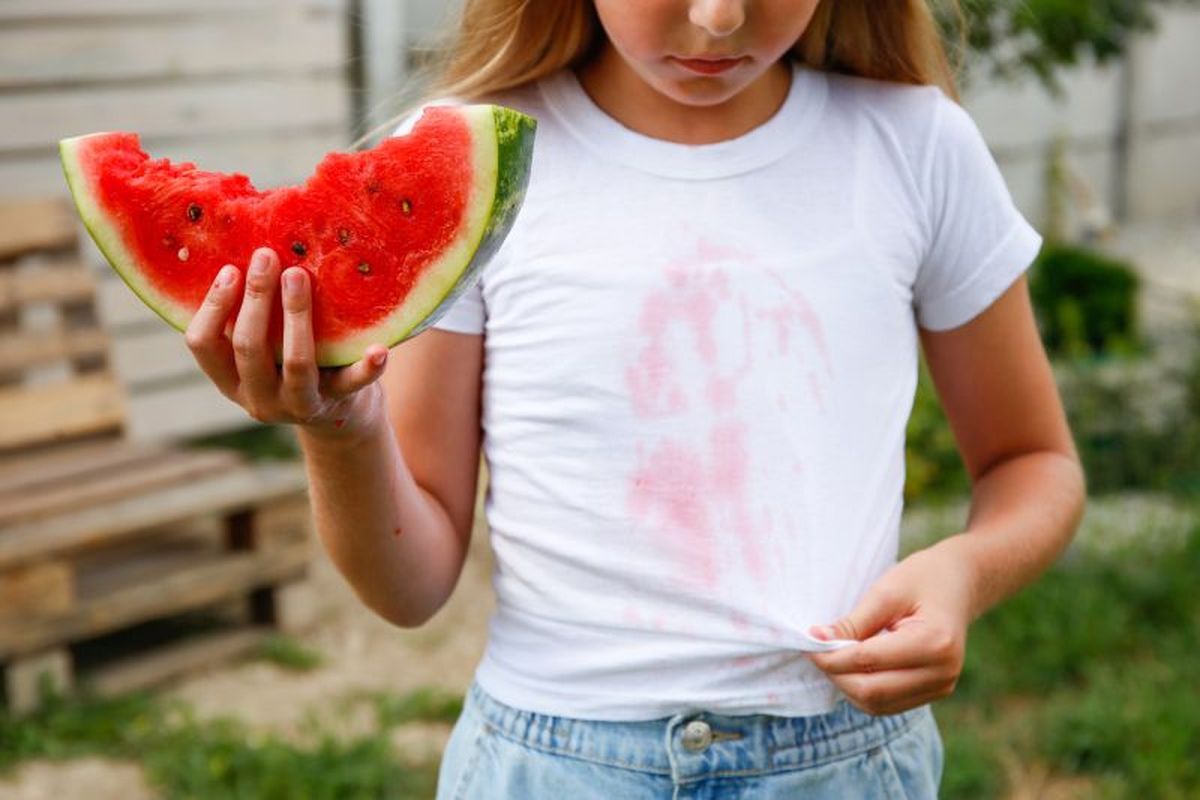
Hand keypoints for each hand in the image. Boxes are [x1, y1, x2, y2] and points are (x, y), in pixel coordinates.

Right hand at [184, 246, 390, 438]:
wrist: (338, 415)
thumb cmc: (290, 363)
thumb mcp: (263, 346)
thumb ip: (248, 317)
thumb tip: (245, 246)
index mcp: (231, 381)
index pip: (204, 345)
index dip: (213, 306)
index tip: (229, 268)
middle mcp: (259, 399)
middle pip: (249, 348)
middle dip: (256, 298)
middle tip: (266, 256)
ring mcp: (300, 404)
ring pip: (297, 362)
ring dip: (297, 315)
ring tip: (299, 275)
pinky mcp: (340, 402)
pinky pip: (353, 383)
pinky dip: (367, 367)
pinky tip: (378, 348)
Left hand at [806, 540, 975, 715]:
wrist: (961, 583)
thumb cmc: (923, 579)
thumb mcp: (885, 592)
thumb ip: (853, 623)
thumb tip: (817, 641)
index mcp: (934, 643)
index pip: (868, 662)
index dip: (832, 656)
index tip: (809, 642)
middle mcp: (943, 673)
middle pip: (872, 691)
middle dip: (836, 674)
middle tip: (817, 651)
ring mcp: (941, 687)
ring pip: (877, 705)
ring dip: (847, 686)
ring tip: (834, 657)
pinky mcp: (935, 692)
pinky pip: (889, 704)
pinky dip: (864, 690)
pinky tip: (853, 667)